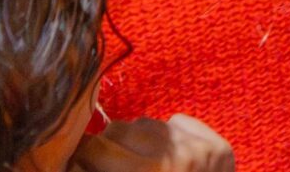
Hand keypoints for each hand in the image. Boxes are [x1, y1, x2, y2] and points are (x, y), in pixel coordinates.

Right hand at [70, 115, 234, 171]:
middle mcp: (176, 157)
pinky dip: (169, 138)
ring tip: (140, 164)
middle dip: (110, 148)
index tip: (82, 165)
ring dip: (138, 141)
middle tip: (111, 166)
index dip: (84, 157)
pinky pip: (178, 122)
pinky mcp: (219, 146)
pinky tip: (169, 161)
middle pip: (120, 129)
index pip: (95, 147)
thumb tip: (71, 164)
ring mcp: (201, 149)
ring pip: (147, 123)